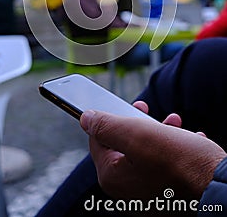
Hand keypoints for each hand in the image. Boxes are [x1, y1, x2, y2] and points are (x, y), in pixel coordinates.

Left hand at [80, 108, 225, 201]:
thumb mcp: (137, 135)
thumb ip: (107, 125)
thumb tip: (86, 118)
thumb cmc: (179, 161)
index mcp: (112, 176)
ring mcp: (146, 193)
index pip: (98, 139)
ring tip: (174, 121)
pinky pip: (164, 163)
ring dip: (157, 131)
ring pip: (145, 151)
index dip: (109, 116)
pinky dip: (173, 148)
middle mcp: (126, 189)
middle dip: (137, 122)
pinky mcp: (167, 193)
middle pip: (122, 144)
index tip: (124, 105)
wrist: (218, 187)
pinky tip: (186, 138)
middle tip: (146, 108)